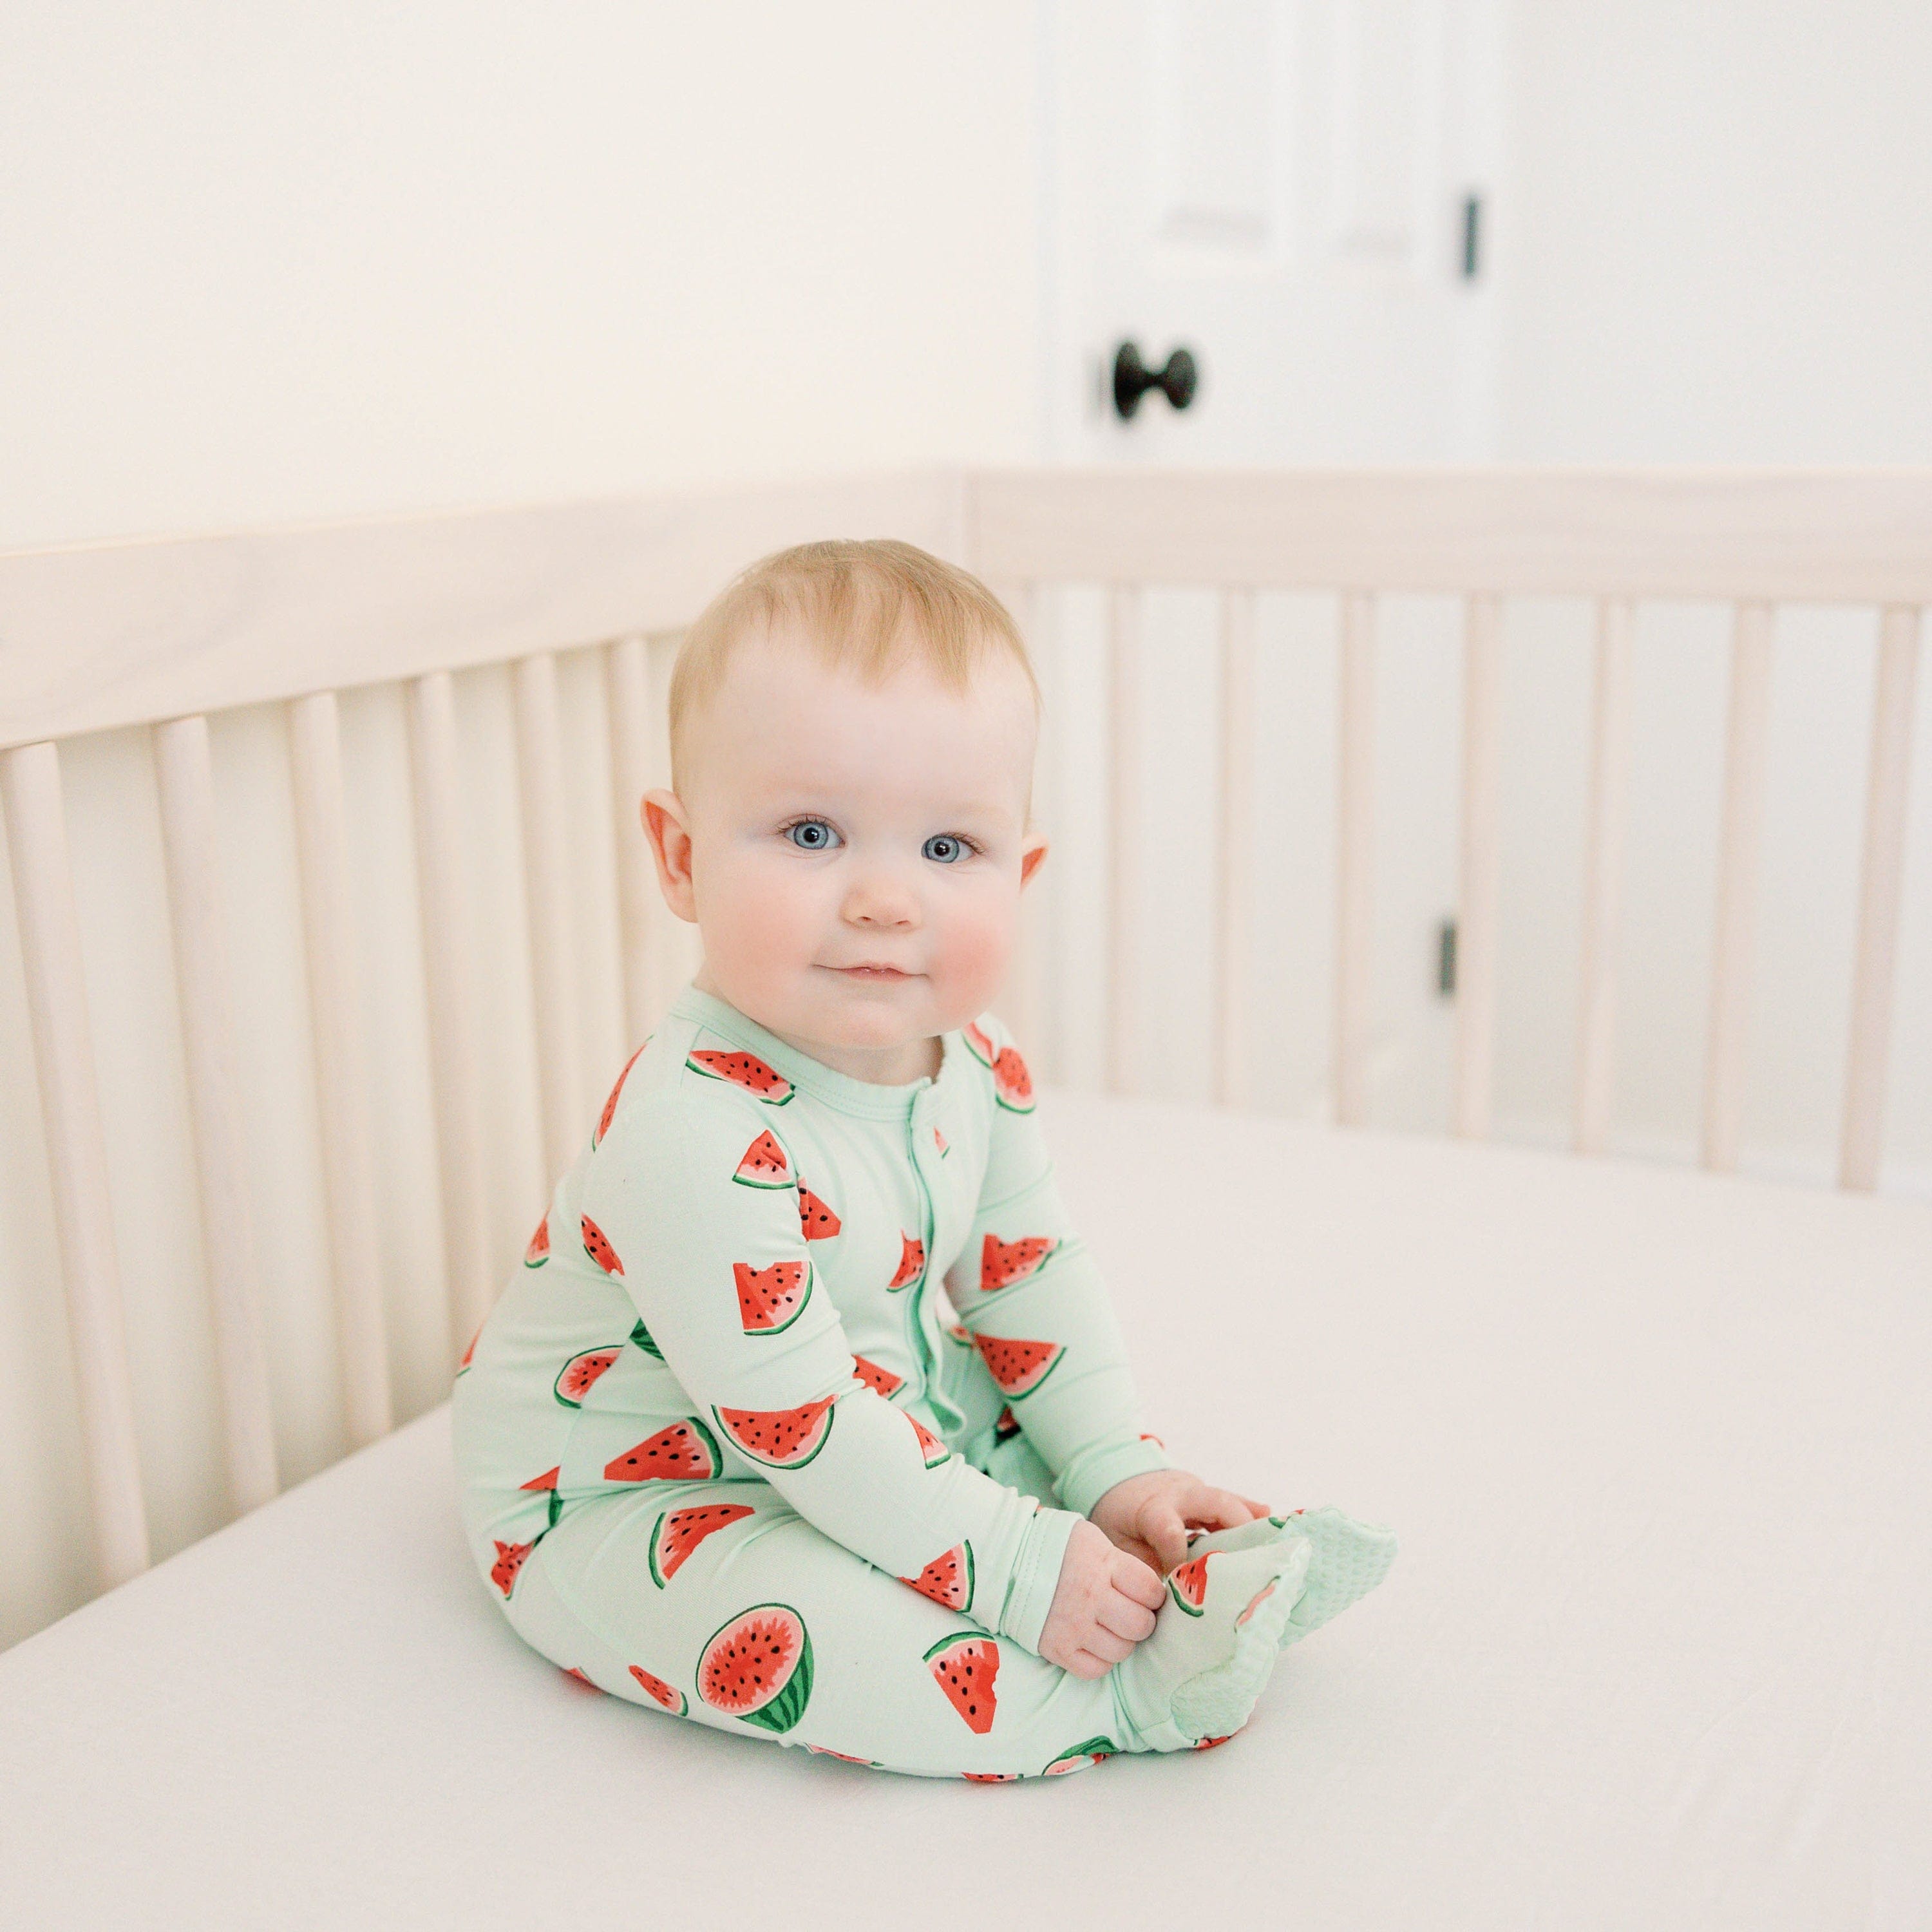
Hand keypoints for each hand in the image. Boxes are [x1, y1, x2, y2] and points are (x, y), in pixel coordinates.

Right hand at [1036, 1519, 1165, 1678]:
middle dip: (1142, 1621)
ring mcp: (1073, 1625)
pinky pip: (1095, 1670)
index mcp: (1103, 1564)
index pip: (1150, 1590)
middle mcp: (1090, 1597)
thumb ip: (1122, 1564)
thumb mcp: (1094, 1541)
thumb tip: (1153, 1591)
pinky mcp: (1056, 1648)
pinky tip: (1095, 1643)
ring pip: (1121, 1651)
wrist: (1007, 1559)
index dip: (1154, 1595)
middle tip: (1131, 1614)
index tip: (1146, 1595)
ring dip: (1122, 1642)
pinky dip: (1101, 1660)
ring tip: (1111, 1628)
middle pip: (1140, 1625)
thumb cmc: (1057, 1547)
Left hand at [1089, 1469, 1272, 1574]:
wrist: (1118, 1478)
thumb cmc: (1119, 1518)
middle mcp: (1181, 1495)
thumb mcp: (1119, 1544)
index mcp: (1153, 1508)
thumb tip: (1162, 1603)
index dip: (1179, 1557)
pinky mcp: (1210, 1495)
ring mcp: (1199, 1491)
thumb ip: (1141, 1569)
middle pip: (1216, 1504)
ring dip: (1254, 1525)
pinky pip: (1236, 1504)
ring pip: (1231, 1503)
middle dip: (1238, 1529)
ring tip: (1279, 1548)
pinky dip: (1255, 1516)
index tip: (1185, 1581)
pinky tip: (1277, 1528)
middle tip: (1257, 1560)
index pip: (1170, 1530)